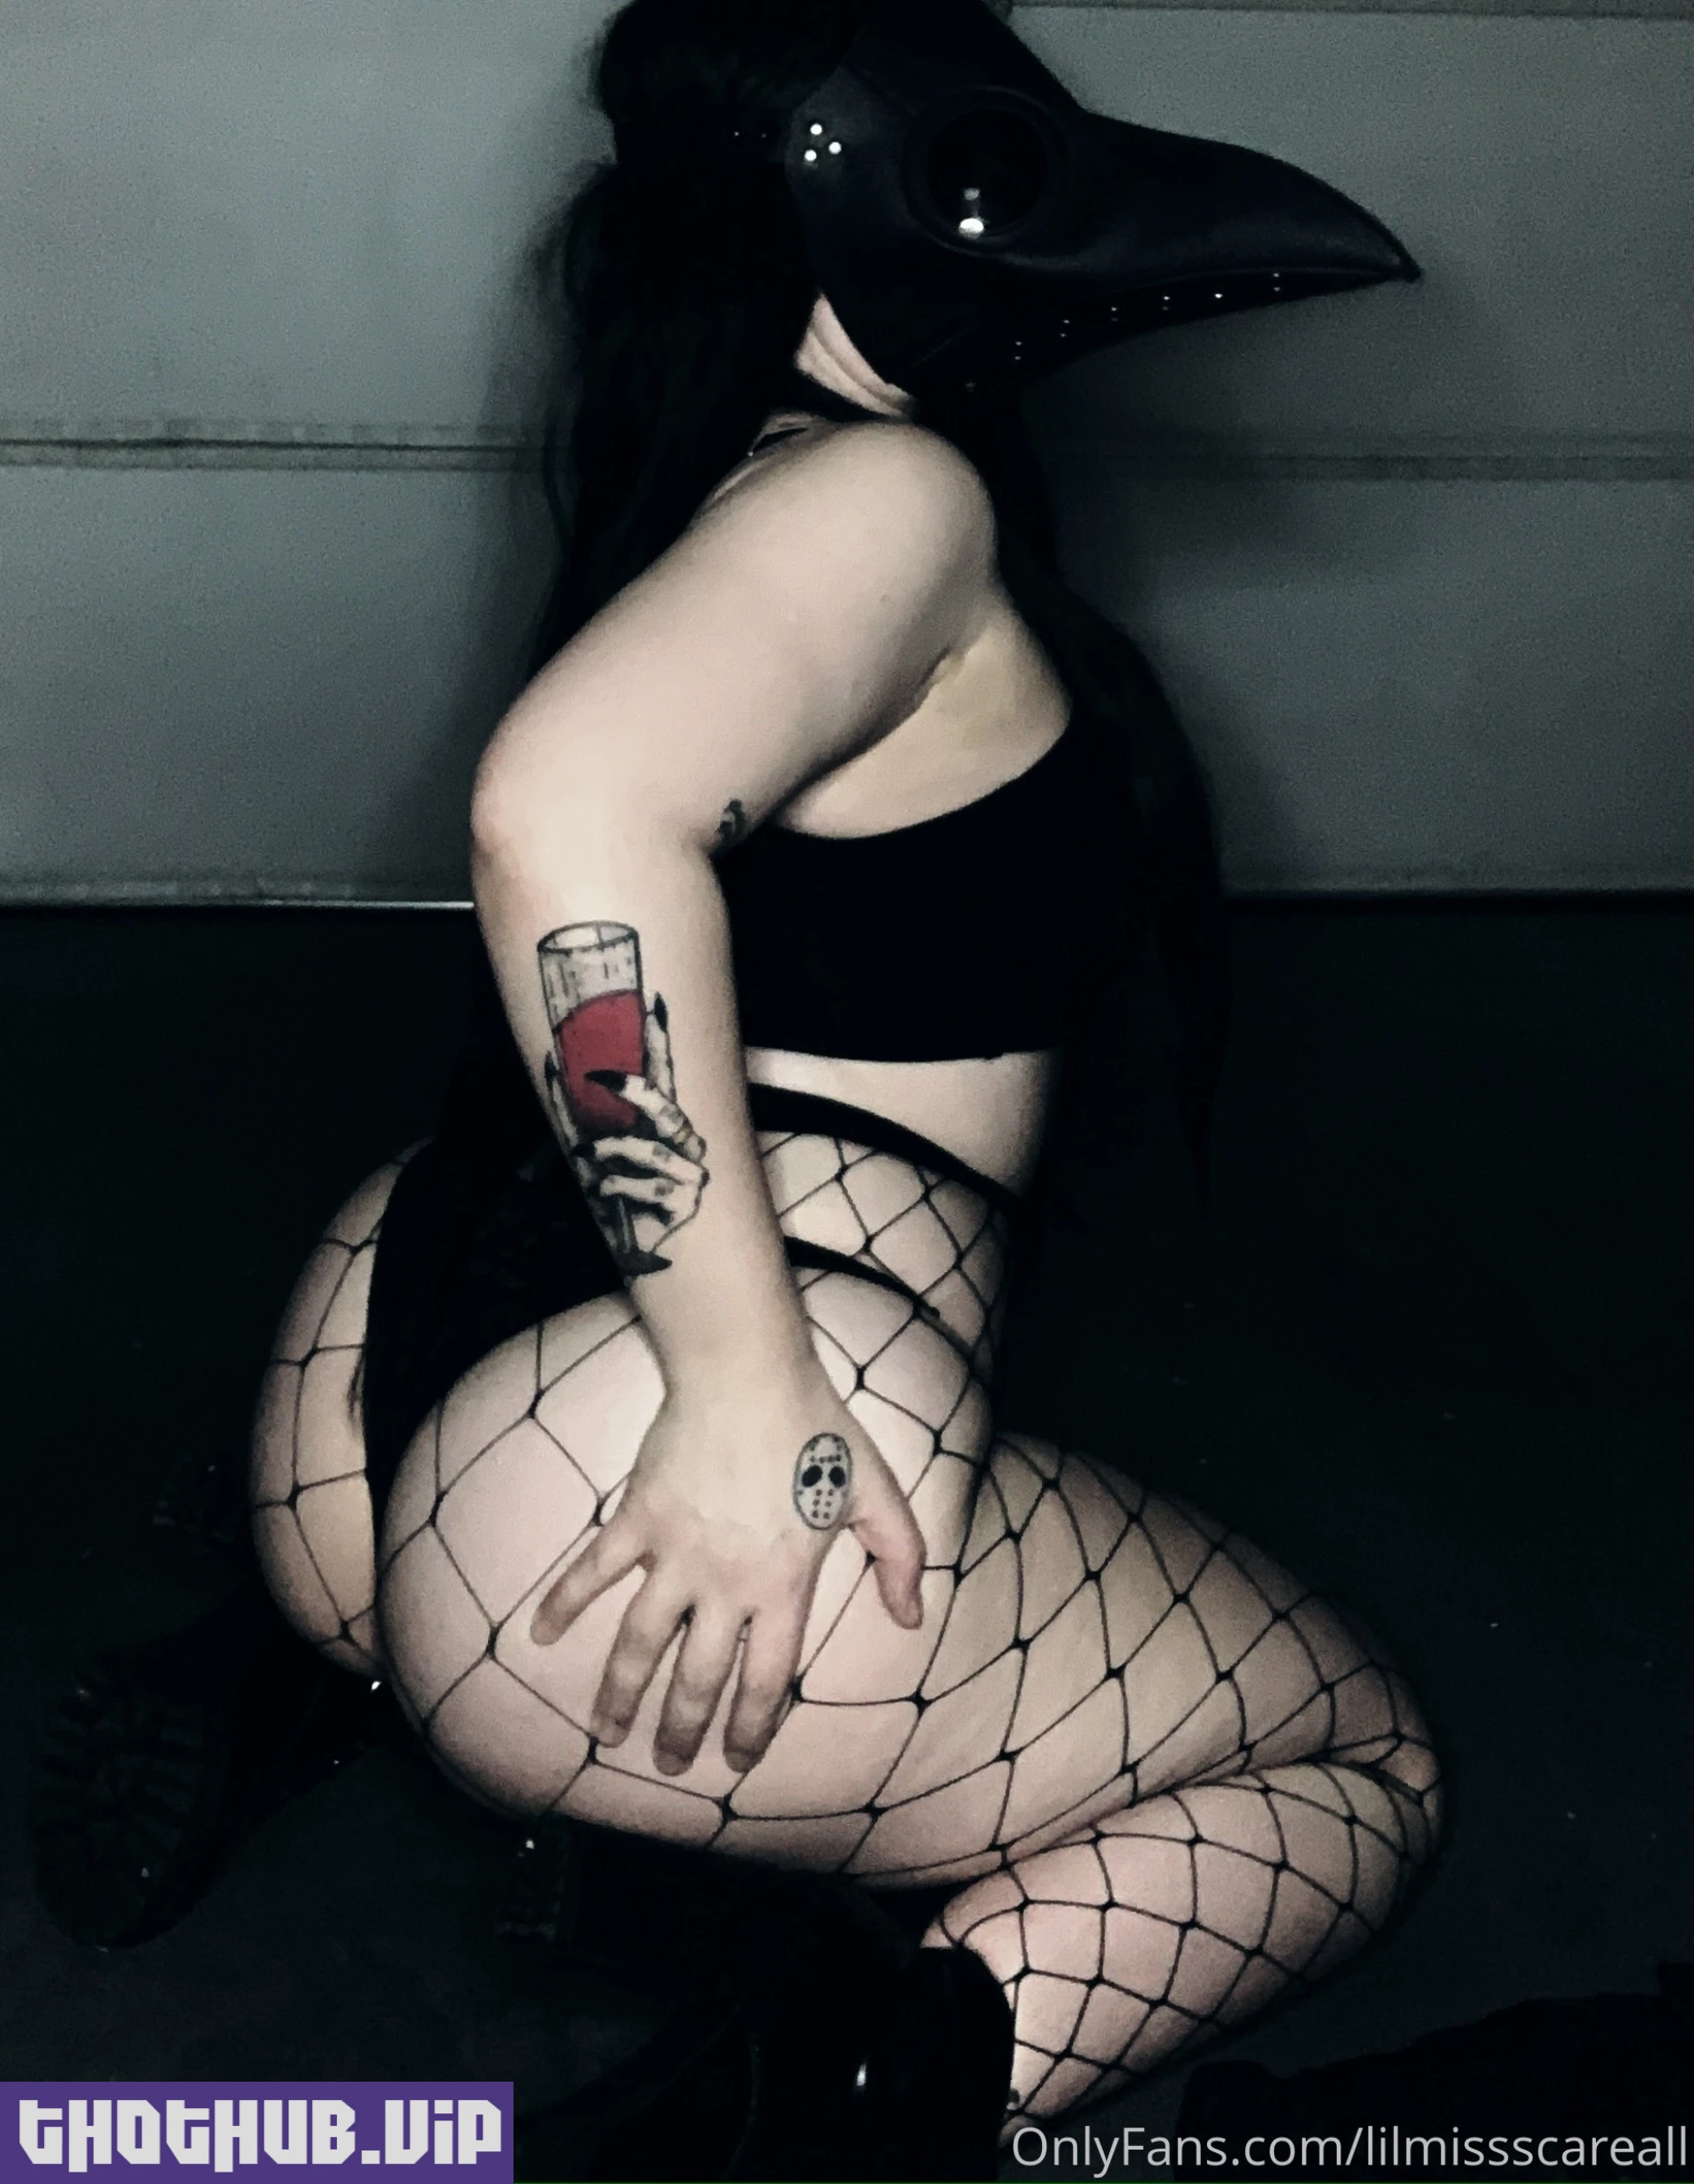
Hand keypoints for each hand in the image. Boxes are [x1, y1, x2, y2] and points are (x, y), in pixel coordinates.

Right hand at [528, 1373, 925, 1775]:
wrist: (750, 1375)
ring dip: (620, 1693)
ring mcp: (675, 1555)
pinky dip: (563, 1602)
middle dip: (682, 1729)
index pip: (765, 1679)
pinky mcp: (637, 1519)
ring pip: (639, 1643)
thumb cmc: (818, 1432)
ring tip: (606, 1732)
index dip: (750, 1728)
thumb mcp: (878, 1495)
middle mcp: (725, 1585)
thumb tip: (912, 1617)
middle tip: (669, 1763)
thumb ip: (901, 1559)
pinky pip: (592, 1571)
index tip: (735, 1762)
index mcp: (784, 1587)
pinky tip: (540, 1635)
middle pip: (698, 1676)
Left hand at [542, 991, 707, 1272]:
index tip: (653, 1004)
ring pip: (646, 1149)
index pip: (667, 1074)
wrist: (643, 1252)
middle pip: (665, 1107)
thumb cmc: (621, 1198)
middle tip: (597, 1075)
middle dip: (633, 1089)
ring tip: (589, 1160)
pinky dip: (614, 1187)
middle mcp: (688, 1143)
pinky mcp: (689, 1203)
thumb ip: (574, 1115)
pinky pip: (642, 1186)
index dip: (661, 1041)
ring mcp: (693, 1173)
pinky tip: (604, 1192)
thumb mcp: (592, 1151)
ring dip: (607, 1153)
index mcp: (667, 1125)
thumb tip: (550, 1068)